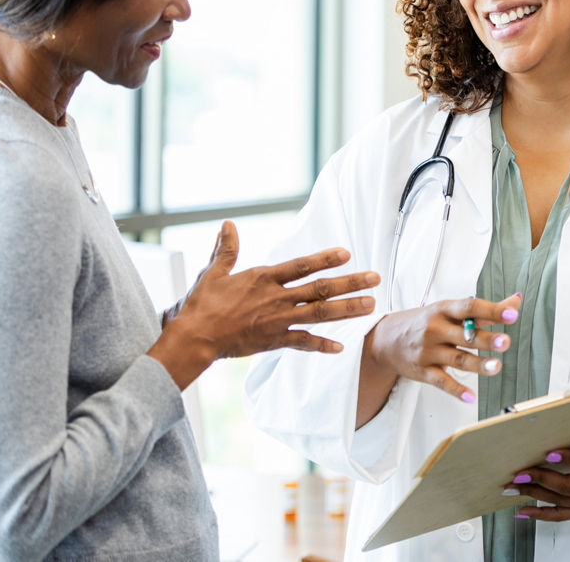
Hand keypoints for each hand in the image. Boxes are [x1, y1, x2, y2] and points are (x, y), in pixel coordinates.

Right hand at [150, 220, 378, 388]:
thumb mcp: (214, 273)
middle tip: (375, 279)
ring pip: (320, 314)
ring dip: (347, 310)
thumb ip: (226, 250)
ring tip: (370, 305)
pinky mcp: (274, 341)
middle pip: (320, 289)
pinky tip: (341, 346)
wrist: (194, 338)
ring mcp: (278, 321)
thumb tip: (227, 224)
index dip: (324, 259)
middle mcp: (276, 298)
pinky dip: (322, 345)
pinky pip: (303, 343)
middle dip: (350, 283)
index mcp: (263, 278)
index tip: (346, 254)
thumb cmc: (202, 305)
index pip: (301, 265)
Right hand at [358, 294, 521, 421]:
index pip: (470, 308)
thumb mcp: (449, 310)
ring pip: (457, 359)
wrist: (385, 339)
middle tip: (504, 342)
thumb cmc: (425, 322)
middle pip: (465, 335)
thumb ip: (484, 310)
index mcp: (444, 310)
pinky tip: (470, 397)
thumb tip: (515, 301)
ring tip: (496, 367)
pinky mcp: (423, 371)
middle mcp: (436, 329)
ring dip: (478, 364)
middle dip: (486, 339)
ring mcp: (429, 351)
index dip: (492, 311)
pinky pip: (441, 382)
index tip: (511, 315)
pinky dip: (456, 390)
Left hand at [506, 434, 569, 520]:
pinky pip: (560, 516)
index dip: (567, 456)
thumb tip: (560, 410)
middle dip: (541, 479)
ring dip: (534, 494)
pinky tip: (523, 510)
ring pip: (560, 502)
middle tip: (520, 473)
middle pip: (568, 486)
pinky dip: (540, 514)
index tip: (547, 453)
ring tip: (514, 487)